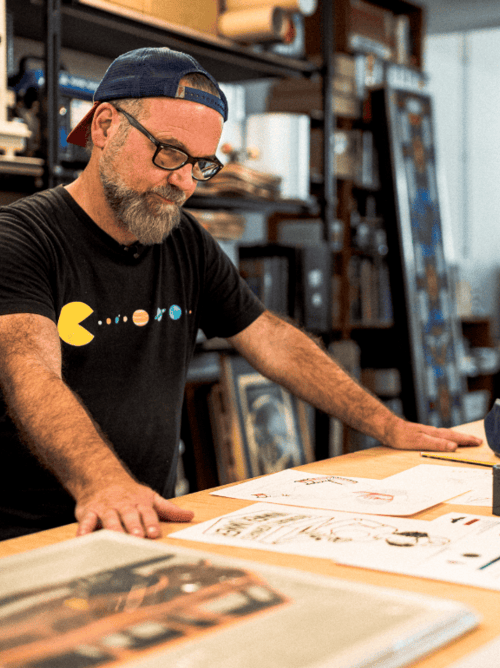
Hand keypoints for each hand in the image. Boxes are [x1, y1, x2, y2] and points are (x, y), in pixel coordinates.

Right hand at [74, 481, 193, 537]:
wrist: (102, 477)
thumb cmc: (130, 493)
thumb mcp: (151, 498)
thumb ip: (169, 509)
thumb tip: (191, 515)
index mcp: (140, 503)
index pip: (147, 513)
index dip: (151, 522)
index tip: (154, 532)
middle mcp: (123, 505)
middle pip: (129, 515)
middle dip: (133, 526)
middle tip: (137, 536)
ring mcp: (106, 508)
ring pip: (109, 518)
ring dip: (112, 528)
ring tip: (115, 537)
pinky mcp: (89, 512)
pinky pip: (86, 520)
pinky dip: (84, 529)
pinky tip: (82, 538)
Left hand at [384, 416, 482, 451]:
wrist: (386, 428)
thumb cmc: (400, 436)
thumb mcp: (419, 442)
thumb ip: (437, 444)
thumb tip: (453, 446)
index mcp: (433, 434)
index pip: (454, 437)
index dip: (466, 440)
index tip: (478, 442)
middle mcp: (431, 432)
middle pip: (452, 434)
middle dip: (465, 438)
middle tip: (478, 440)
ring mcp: (426, 432)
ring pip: (445, 434)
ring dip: (457, 437)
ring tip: (466, 439)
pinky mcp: (420, 434)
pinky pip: (438, 435)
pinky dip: (446, 437)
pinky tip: (443, 439)